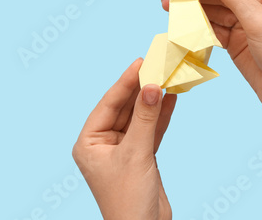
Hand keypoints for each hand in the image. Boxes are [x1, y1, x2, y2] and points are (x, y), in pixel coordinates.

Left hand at [72, 58, 176, 219]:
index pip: (108, 104)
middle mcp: (104, 143)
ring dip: (153, 99)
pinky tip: (172, 98)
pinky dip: (162, 115)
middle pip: (125, 108)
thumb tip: (152, 86)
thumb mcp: (136, 153)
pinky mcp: (141, 156)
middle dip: (141, 88)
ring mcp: (124, 149)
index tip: (141, 62)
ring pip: (140, 117)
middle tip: (156, 65)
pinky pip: (151, 129)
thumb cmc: (128, 199)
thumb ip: (145, 118)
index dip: (125, 82)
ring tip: (167, 77)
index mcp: (90, 143)